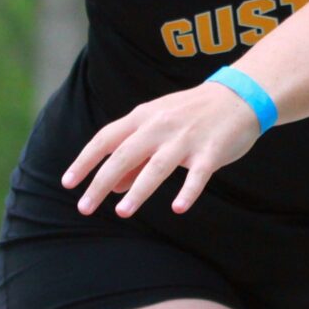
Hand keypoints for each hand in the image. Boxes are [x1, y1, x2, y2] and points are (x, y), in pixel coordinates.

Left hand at [63, 80, 262, 215]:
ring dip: (138, 190)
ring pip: (157, 166)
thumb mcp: (159, 128)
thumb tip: (111, 187)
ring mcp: (186, 138)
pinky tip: (178, 209)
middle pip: (124, 155)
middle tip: (84, 207)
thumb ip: (135, 157)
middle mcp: (161, 126)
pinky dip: (188, 191)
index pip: (106, 139)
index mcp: (144, 117)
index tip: (67, 183)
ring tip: (122, 213)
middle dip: (101, 181)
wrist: (240, 96)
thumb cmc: (193, 115)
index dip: (85, 161)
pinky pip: (198, 174)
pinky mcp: (211, 151)